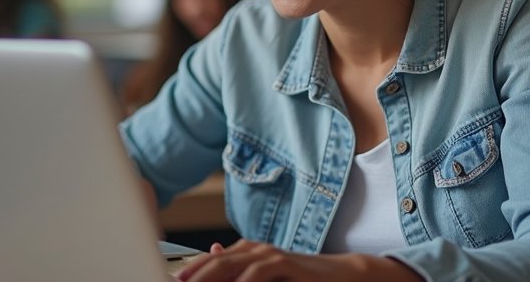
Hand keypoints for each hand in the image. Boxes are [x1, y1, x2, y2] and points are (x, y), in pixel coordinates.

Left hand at [175, 239, 421, 281]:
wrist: (341, 275)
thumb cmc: (300, 280)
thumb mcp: (267, 278)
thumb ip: (240, 271)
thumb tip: (213, 252)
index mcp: (247, 253)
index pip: (209, 261)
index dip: (188, 272)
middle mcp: (255, 250)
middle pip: (215, 261)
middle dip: (192, 275)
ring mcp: (271, 255)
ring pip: (232, 264)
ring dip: (209, 277)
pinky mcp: (288, 263)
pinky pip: (260, 272)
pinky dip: (244, 280)